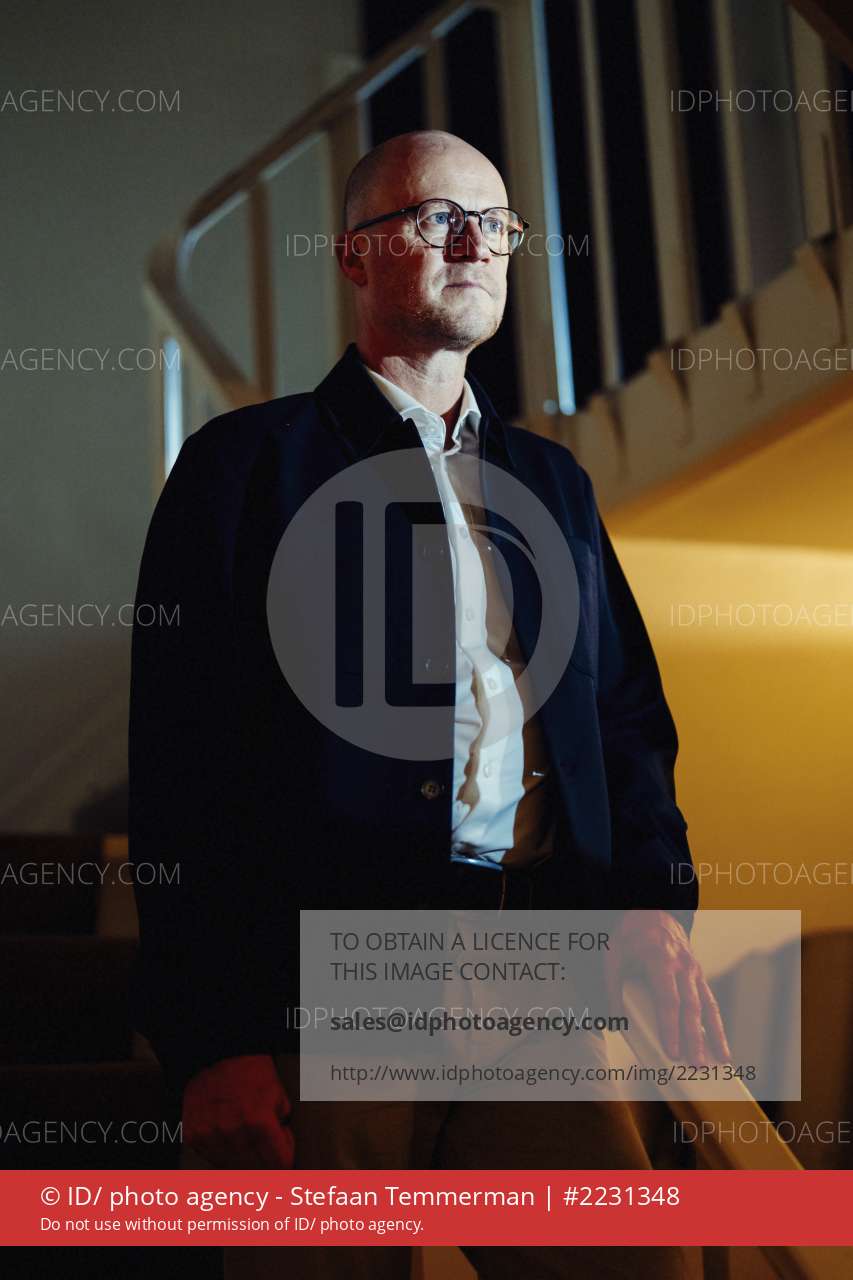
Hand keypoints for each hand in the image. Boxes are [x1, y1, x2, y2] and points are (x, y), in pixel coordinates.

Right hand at [182, 1054, 293, 1167]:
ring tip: (248, 1147)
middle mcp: (233, 1131)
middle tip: (267, 1154)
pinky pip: (210, 1158)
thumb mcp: (278, 1094)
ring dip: (243, 1162)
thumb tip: (281, 1147)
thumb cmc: (250, 1072)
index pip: (279, 1161)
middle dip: (266, 1163)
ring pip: (232, 1167)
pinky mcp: (193, 1134)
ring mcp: (211, 1135)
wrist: (217, 1055)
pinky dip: (221, 1155)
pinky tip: (229, 1143)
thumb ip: (283, 1124)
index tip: (285, 1159)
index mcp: (259, 1121)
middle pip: (256, 1168)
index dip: (285, 1159)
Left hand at [605, 910, 730, 1064]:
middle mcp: (682, 966)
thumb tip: (613, 1019)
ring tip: (721, 1059)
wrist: (652, 910)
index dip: (670, 1028)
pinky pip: (709, 1000)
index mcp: (660, 960)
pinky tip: (719, 1042)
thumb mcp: (613, 955)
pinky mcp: (698, 974)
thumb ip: (611, 987)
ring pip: (707, 1005)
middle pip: (691, 1007)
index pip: (668, 1000)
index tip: (672, 1051)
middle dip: (695, 1039)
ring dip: (715, 1034)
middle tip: (696, 1064)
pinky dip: (716, 1023)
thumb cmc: (631, 934)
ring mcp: (693, 969)